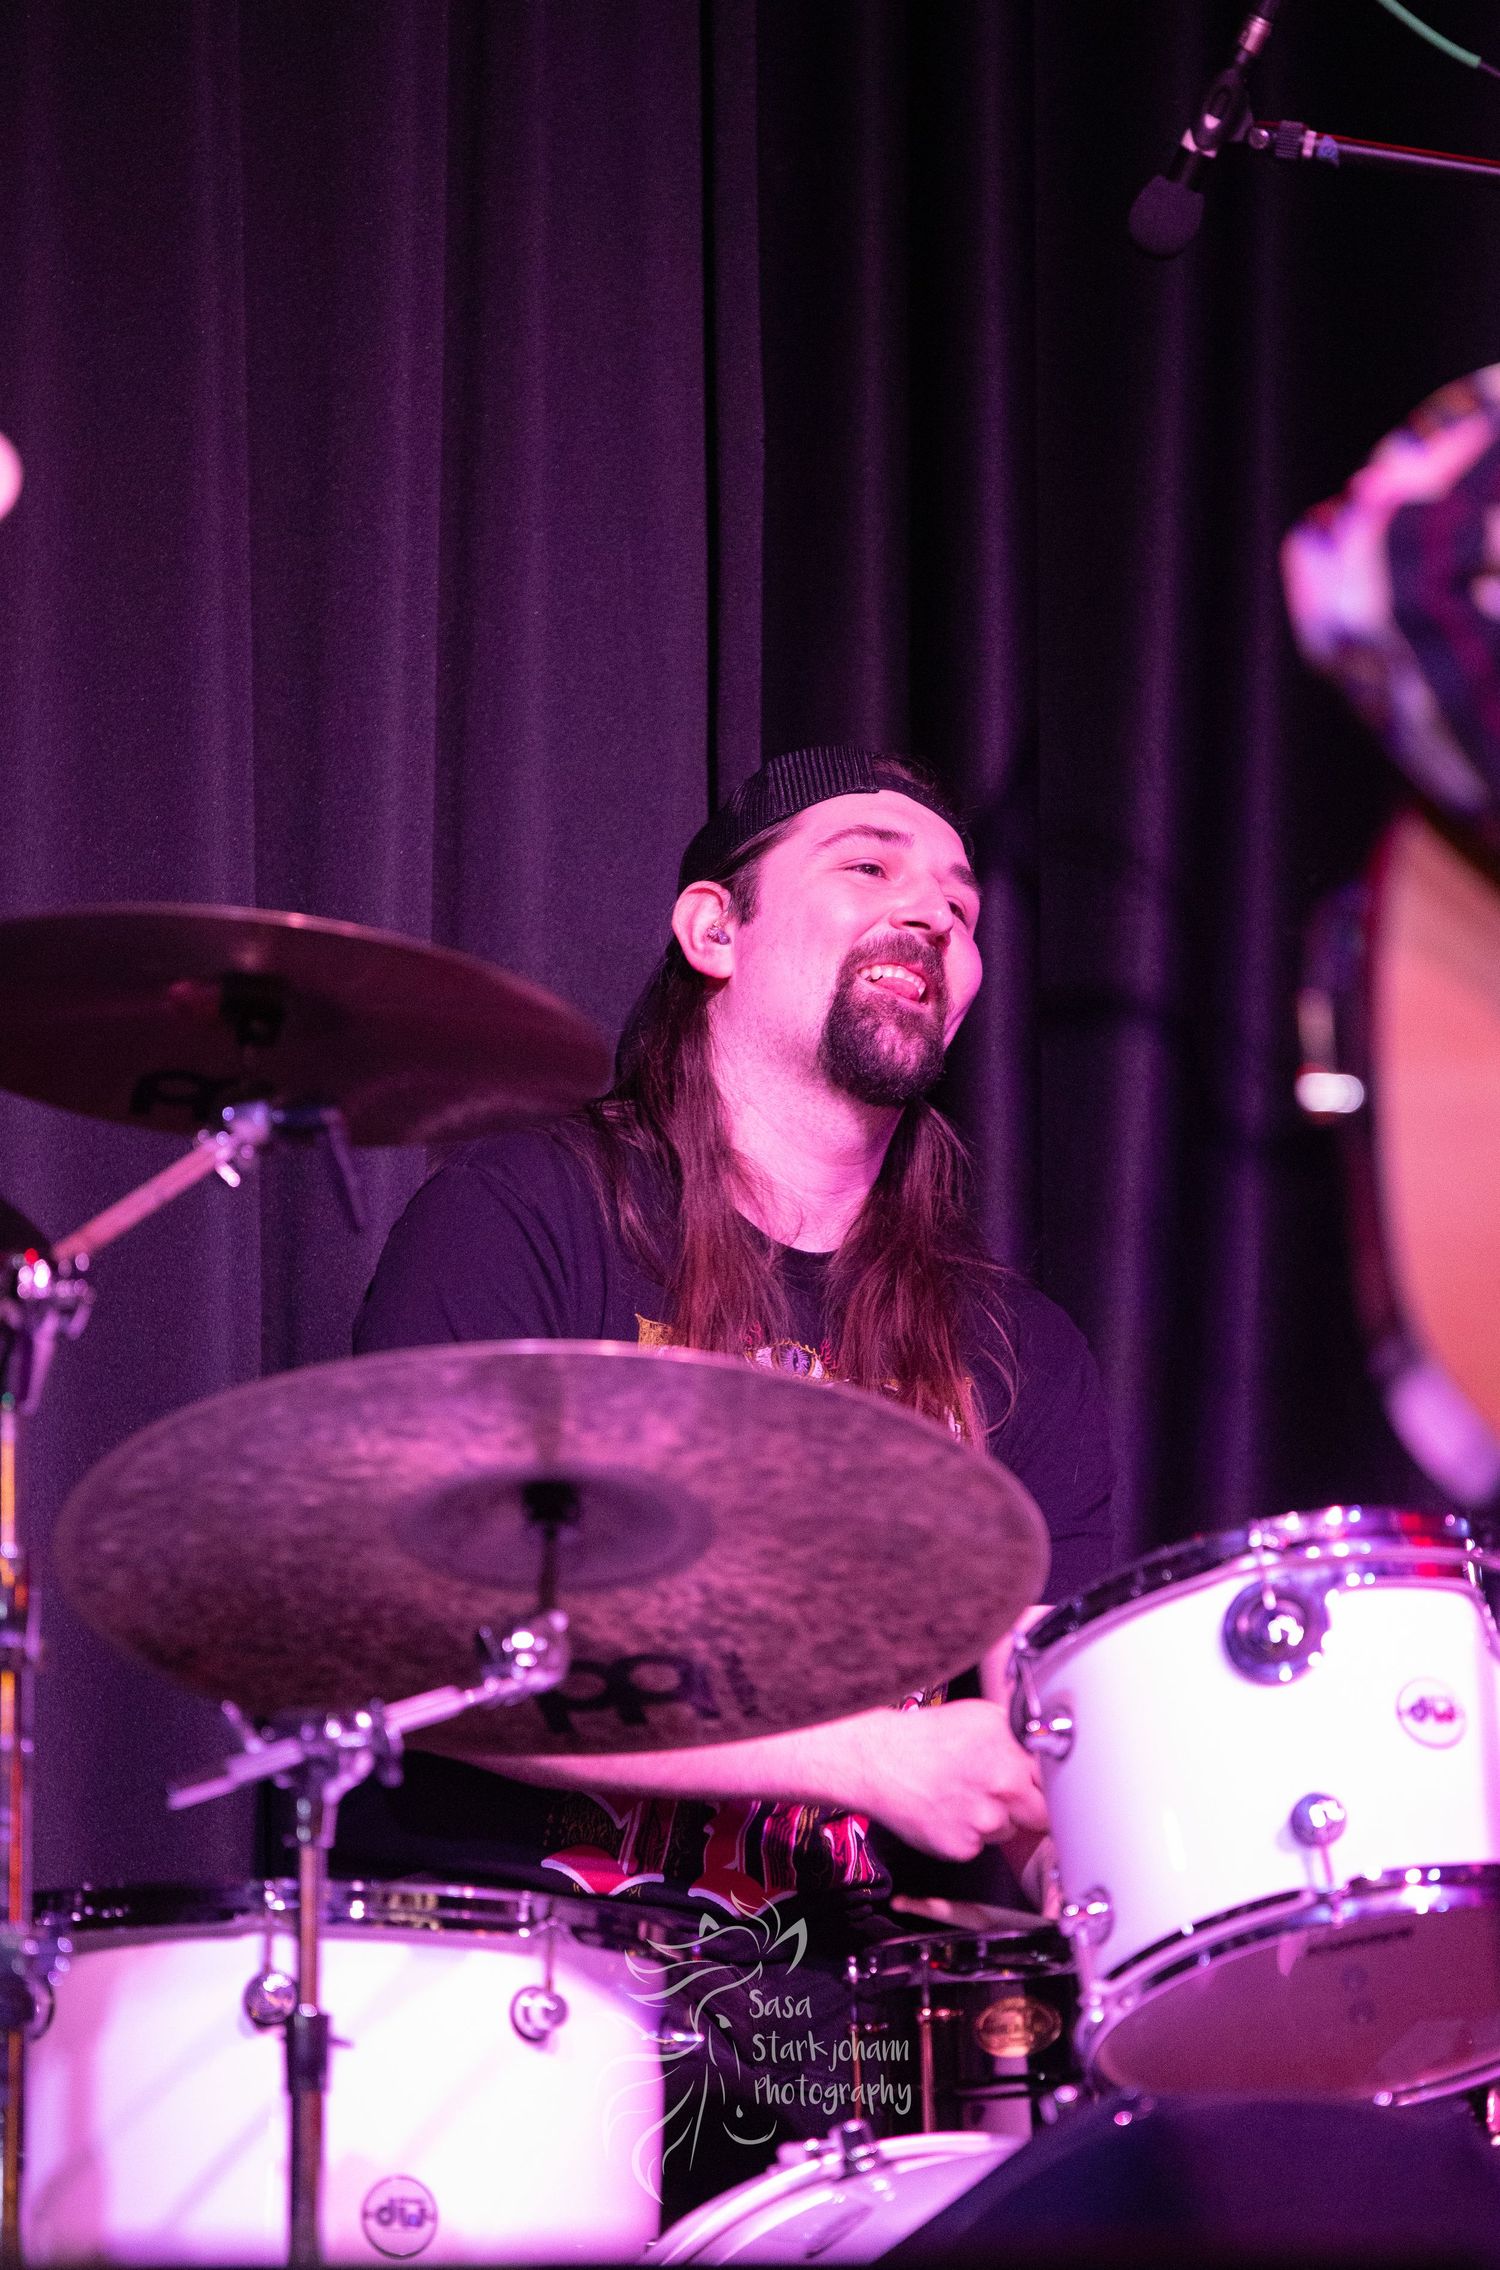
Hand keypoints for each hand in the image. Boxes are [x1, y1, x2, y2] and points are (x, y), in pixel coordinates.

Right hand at [849, 1698, 1047, 1861]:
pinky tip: (949, 1812)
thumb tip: (1046, 1756)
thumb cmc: (926, 1737)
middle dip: (1027, 1808)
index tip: (1039, 1787)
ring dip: (995, 1821)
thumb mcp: (982, 1718)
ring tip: (964, 1797)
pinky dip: (968, 1835)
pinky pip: (980, 1847)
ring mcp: (984, 1819)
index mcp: (1012, 1749)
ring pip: (1008, 1831)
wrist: (880, 1761)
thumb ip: (1019, 1741)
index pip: (1055, 1781)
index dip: (1045, 1785)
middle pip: (1041, 1815)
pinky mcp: (964, 1847)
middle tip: (1000, 1794)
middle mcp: (1004, 1784)